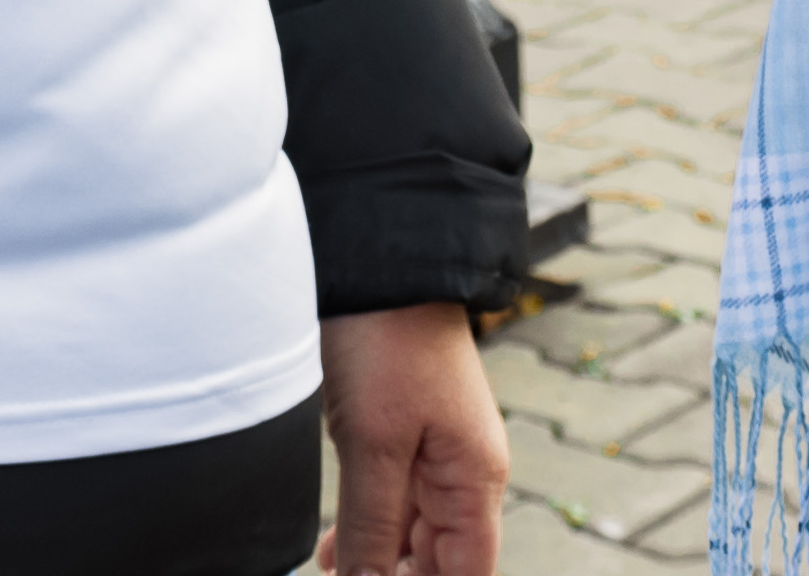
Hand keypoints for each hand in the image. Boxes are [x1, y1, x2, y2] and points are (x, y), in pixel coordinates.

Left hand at [317, 302, 504, 575]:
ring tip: (334, 573)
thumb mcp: (373, 444)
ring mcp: (435, 452)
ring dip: (378, 560)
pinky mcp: (404, 433)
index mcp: (474, 479)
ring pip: (413, 534)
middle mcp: (464, 472)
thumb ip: (372, 526)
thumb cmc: (387, 344)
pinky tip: (334, 551)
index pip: (468, 573)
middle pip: (441, 559)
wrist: (379, 265)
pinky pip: (394, 499)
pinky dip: (367, 529)